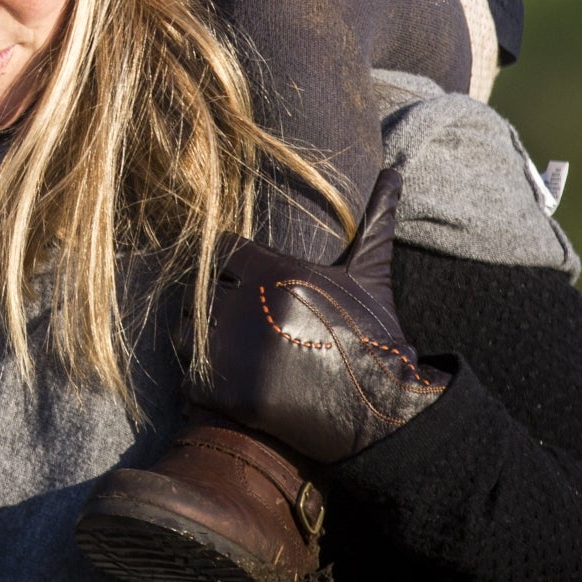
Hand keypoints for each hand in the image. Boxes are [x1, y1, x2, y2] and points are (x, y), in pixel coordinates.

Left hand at [186, 170, 448, 462]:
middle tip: (233, 320)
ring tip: (227, 349)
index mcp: (279, 272)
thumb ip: (374, 219)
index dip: (227, 265)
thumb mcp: (372, 276)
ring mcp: (240, 350)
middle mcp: (254, 305)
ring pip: (186, 329)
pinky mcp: (233, 393)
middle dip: (212, 300)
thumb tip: (396, 170)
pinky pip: (189, 376)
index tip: (241, 282)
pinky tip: (227, 382)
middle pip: (199, 287)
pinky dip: (200, 379)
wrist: (385, 410)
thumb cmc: (376, 338)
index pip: (220, 250)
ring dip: (198, 337)